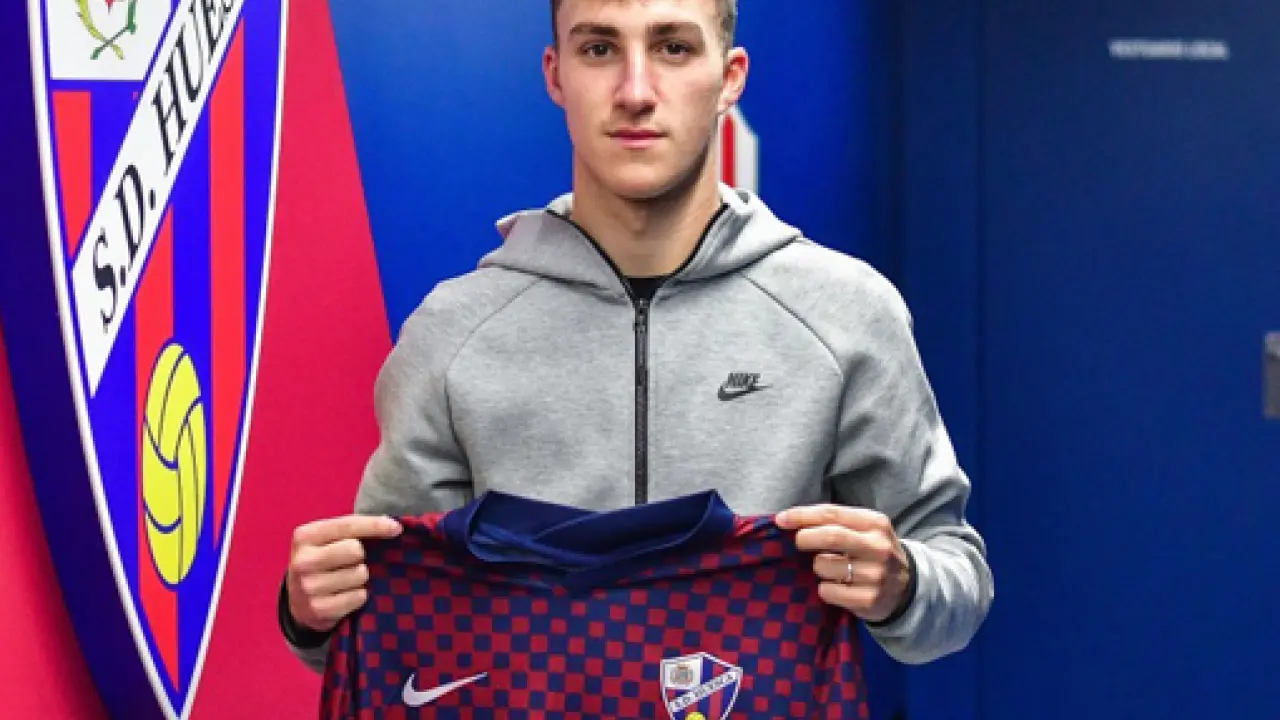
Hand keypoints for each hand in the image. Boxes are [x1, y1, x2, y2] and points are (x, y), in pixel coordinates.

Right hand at [287, 514, 402, 633]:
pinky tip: (346, 594)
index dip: (376, 525)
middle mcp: (303, 561)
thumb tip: (392, 525)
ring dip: (361, 577)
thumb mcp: (327, 539)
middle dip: (362, 555)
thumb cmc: (322, 561)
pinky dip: (359, 595)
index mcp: (305, 536)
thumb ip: (353, 528)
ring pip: (360, 574)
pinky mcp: (319, 609)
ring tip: (347, 579)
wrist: (297, 601)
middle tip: (353, 561)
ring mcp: (309, 587)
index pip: (348, 525)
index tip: (396, 528)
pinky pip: (359, 597)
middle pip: (355, 550)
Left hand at [775, 504, 911, 622]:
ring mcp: (876, 574)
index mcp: (875, 523)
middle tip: (799, 543)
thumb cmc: (871, 552)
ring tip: (830, 569)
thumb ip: (834, 522)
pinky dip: (824, 589)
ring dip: (818, 567)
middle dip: (805, 539)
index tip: (781, 520)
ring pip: (824, 566)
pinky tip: (837, 587)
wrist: (905, 588)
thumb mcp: (863, 530)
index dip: (801, 515)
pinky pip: (828, 591)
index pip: (831, 513)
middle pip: (830, 536)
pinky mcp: (869, 599)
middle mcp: (878, 547)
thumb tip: (788, 519)